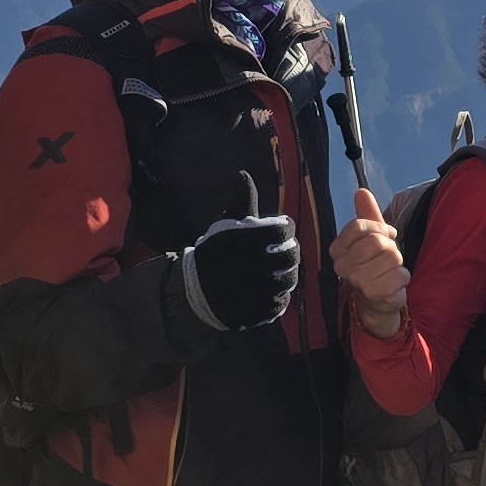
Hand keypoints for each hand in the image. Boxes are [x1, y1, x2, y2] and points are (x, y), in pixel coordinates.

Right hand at [180, 202, 301, 330]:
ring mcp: (254, 290)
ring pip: (288, 281)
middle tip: (281, 255)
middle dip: (289, 254)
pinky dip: (279, 299)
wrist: (194, 289)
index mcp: (247, 239)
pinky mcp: (255, 311)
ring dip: (287, 277)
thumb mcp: (227, 223)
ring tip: (277, 273)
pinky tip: (270, 291)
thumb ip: (242, 200)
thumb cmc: (215, 251)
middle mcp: (252, 264)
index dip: (285, 231)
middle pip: (291, 257)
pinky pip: (280, 305)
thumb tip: (244, 174)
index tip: (280, 233)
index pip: (284, 231)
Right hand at [331, 187, 409, 338]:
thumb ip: (366, 214)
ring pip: (391, 256)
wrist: (376, 301)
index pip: (359, 226)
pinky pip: (400, 274)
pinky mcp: (374, 293)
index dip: (379, 227)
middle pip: (377, 241)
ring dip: (397, 263)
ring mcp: (357, 280)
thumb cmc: (373, 265)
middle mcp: (342, 266)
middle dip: (390, 247)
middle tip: (387, 257)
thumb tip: (361, 191)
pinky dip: (403, 277)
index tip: (386, 234)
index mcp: (337, 249)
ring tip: (390, 271)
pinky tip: (394, 283)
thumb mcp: (370, 238)